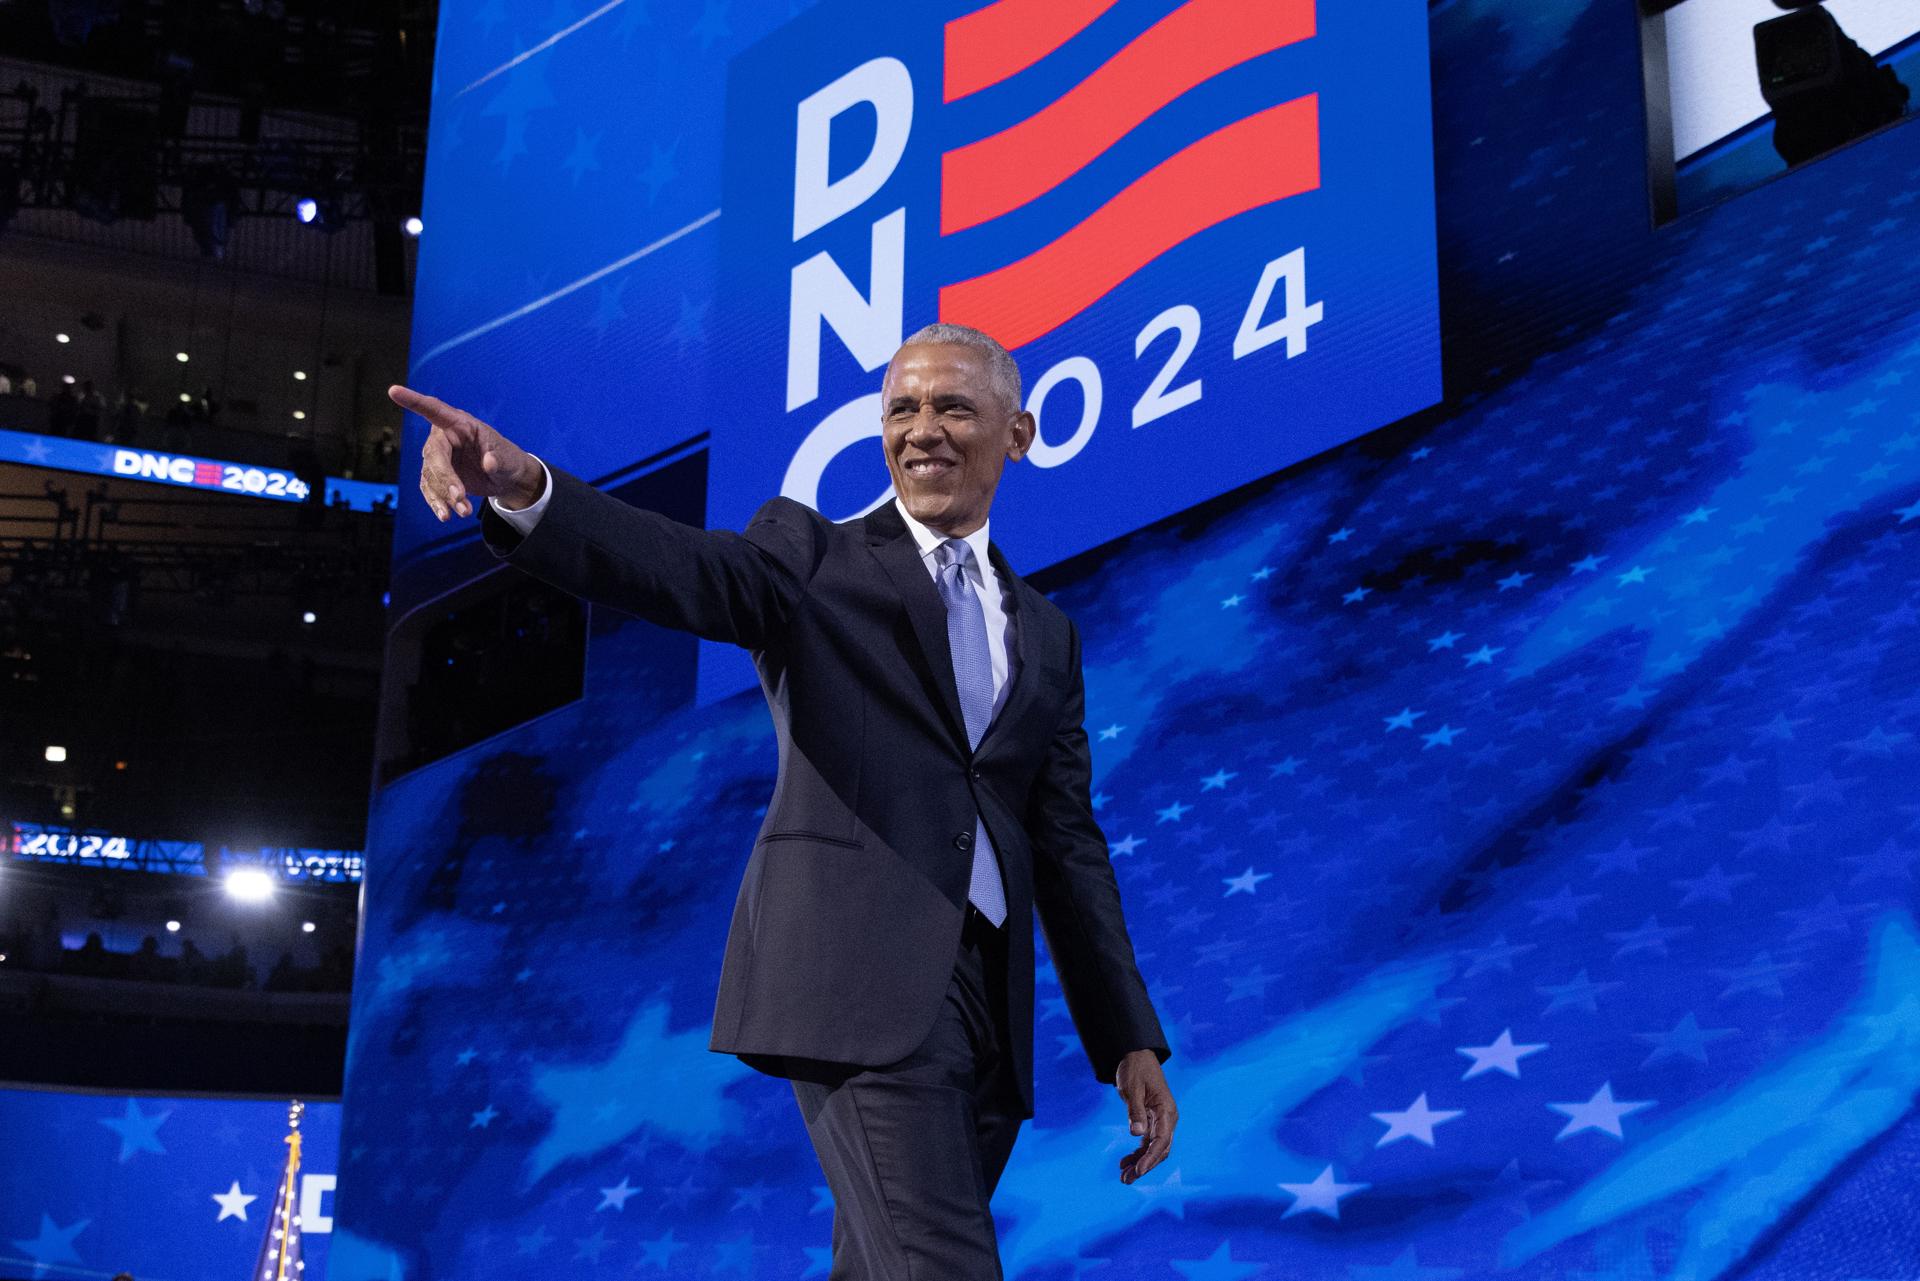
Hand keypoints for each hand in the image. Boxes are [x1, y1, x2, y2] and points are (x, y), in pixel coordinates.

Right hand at [388, 383, 542, 521]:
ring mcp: (439, 458)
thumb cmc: (508, 459)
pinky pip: (430, 490)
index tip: (394, 391)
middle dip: (445, 478)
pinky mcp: (437, 477)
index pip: (434, 409)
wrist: (507, 479)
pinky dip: (437, 504)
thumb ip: (498, 459)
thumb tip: (489, 463)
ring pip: (430, 477)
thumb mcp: (508, 458)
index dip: (414, 401)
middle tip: (460, 497)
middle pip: (433, 455)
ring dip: (444, 496)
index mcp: (460, 424)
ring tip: (464, 512)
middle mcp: (445, 438)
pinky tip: (446, 515)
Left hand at [1114, 1049, 1176, 1183]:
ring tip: (1123, 1177)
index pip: (1162, 1140)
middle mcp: (1167, 1118)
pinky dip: (1137, 1153)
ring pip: (1153, 1149)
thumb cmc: (1135, 1069)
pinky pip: (1147, 1143)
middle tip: (1125, 1180)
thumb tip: (1137, 1135)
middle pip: (1160, 1149)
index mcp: (1166, 1110)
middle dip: (1144, 1166)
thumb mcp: (1132, 1089)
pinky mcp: (1152, 1121)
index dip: (1151, 1158)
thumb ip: (1135, 1111)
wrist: (1135, 1055)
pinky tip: (1125, 1162)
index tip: (1138, 1170)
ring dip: (1140, 1163)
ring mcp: (1160, 1121)